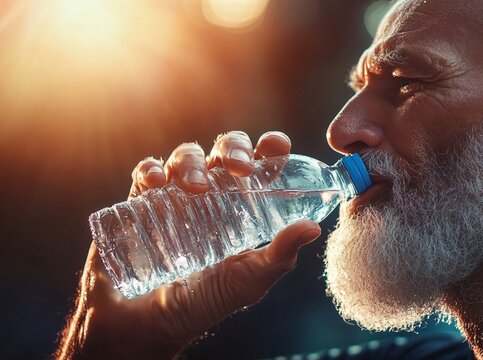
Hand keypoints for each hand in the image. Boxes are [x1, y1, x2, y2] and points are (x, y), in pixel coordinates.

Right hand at [56, 131, 320, 358]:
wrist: (157, 322)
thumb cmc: (210, 299)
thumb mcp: (251, 278)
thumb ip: (281, 255)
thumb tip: (313, 228)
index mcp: (245, 202)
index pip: (260, 163)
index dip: (270, 147)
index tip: (278, 147)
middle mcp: (214, 191)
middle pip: (225, 150)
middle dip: (234, 149)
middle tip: (241, 169)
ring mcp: (178, 194)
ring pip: (187, 156)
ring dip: (193, 162)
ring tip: (198, 187)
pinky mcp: (142, 202)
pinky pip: (147, 174)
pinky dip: (151, 170)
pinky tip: (157, 182)